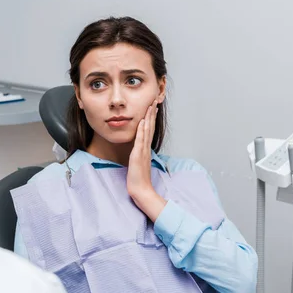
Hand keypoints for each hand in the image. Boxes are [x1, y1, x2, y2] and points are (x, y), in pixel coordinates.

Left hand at [127, 102, 166, 220]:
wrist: (141, 190)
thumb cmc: (139, 180)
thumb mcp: (139, 164)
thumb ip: (140, 156)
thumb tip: (139, 151)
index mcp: (146, 150)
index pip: (149, 131)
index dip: (151, 119)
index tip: (151, 109)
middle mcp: (146, 148)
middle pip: (150, 128)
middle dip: (151, 114)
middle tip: (153, 101)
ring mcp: (143, 151)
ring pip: (147, 131)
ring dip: (148, 118)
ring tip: (150, 106)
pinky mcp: (138, 155)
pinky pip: (140, 140)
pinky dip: (142, 130)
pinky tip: (142, 121)